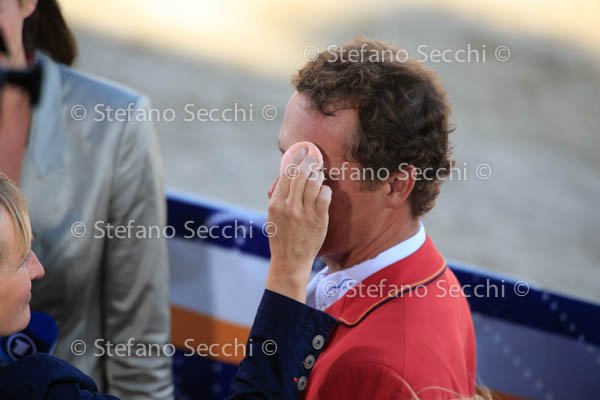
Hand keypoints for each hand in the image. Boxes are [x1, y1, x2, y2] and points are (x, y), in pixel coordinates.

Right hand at [265, 148, 331, 302]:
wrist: (290, 260)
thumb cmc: (281, 236)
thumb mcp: (272, 215)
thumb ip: (279, 196)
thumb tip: (286, 175)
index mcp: (276, 203)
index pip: (286, 174)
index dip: (295, 159)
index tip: (301, 150)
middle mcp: (290, 206)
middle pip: (301, 175)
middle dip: (309, 161)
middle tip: (314, 155)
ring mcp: (305, 213)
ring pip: (314, 183)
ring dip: (318, 175)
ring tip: (318, 174)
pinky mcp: (318, 219)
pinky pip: (325, 196)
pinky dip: (325, 190)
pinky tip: (323, 191)